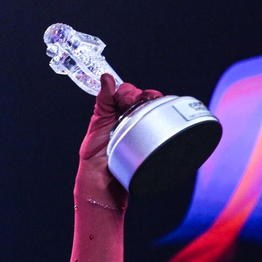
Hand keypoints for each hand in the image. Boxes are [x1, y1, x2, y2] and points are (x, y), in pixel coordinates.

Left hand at [76, 75, 162, 204]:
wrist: (105, 183)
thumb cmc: (95, 158)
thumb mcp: (97, 126)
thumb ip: (103, 104)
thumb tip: (106, 78)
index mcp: (114, 114)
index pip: (125, 93)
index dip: (128, 91)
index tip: (127, 98)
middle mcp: (128, 119)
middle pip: (141, 97)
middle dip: (142, 94)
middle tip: (136, 101)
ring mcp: (140, 129)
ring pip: (152, 106)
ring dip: (154, 100)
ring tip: (152, 102)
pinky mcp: (150, 140)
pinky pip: (161, 122)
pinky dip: (165, 113)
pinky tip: (166, 111)